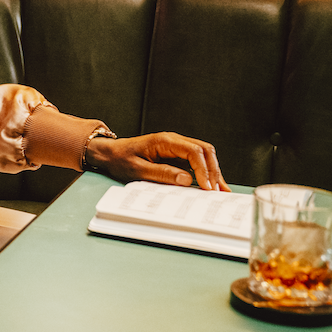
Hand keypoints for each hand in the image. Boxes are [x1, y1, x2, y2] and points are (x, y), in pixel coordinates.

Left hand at [86, 132, 229, 191]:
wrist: (110, 153)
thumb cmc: (121, 159)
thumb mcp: (137, 170)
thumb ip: (162, 174)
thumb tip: (186, 180)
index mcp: (164, 141)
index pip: (193, 151)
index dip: (203, 170)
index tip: (206, 187)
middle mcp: (174, 140)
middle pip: (204, 150)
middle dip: (214, 170)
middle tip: (218, 191)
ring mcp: (176, 146)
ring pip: (204, 154)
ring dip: (213, 171)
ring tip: (221, 190)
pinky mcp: (176, 154)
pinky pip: (196, 160)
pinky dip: (205, 172)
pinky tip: (211, 185)